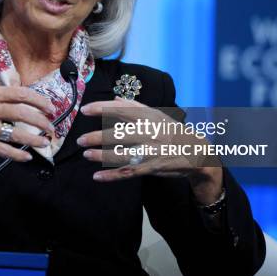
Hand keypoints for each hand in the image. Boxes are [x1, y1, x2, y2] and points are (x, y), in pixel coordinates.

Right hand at [0, 52, 55, 181]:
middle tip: (51, 126)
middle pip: (21, 113)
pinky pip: (1, 149)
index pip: (19, 93)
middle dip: (41, 120)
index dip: (38, 100)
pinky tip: (26, 156)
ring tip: (45, 142)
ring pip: (14, 132)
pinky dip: (16, 154)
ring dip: (33, 138)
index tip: (49, 106)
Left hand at [77, 97, 222, 200]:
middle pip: (117, 134)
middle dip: (96, 137)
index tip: (84, 110)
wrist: (196, 151)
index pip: (120, 109)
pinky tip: (97, 176)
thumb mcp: (156, 115)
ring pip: (121, 155)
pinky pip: (127, 173)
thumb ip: (135, 106)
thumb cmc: (171, 131)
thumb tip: (116, 98)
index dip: (101, 108)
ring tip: (86, 154)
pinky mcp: (151, 168)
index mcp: (148, 117)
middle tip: (80, 140)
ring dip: (100, 156)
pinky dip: (111, 176)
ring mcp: (149, 151)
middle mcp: (148, 133)